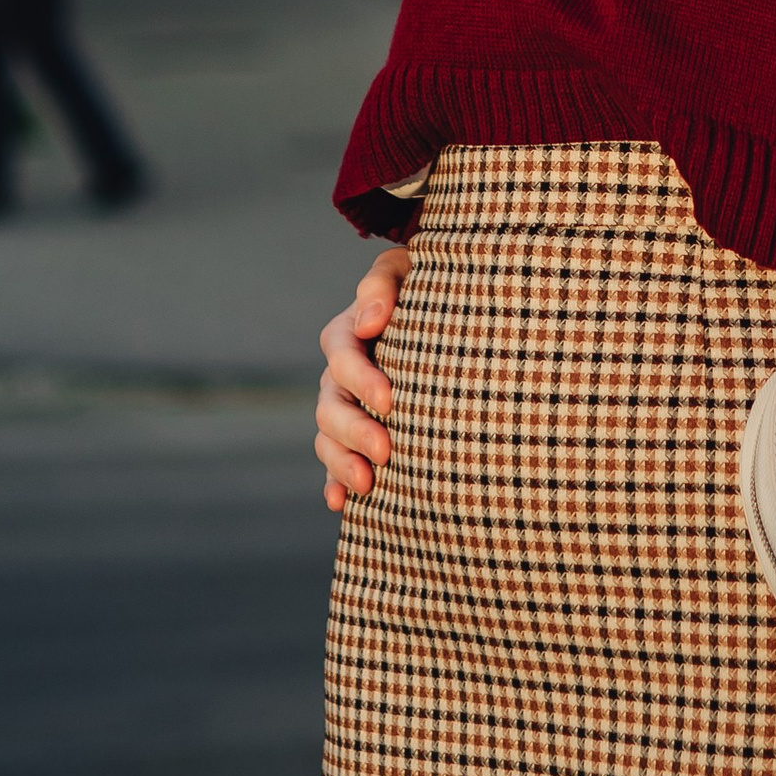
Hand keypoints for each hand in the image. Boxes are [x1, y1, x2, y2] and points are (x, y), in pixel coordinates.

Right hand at [317, 247, 412, 509]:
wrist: (447, 315)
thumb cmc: (428, 286)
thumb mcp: (408, 270)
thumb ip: (383, 283)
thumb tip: (372, 321)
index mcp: (350, 331)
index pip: (342, 353)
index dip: (361, 378)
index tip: (390, 400)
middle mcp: (341, 373)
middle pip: (330, 404)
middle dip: (355, 430)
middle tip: (385, 451)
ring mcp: (346, 406)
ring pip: (328, 437)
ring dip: (342, 463)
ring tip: (368, 484)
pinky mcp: (356, 435)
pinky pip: (335, 462)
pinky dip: (334, 483)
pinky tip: (340, 504)